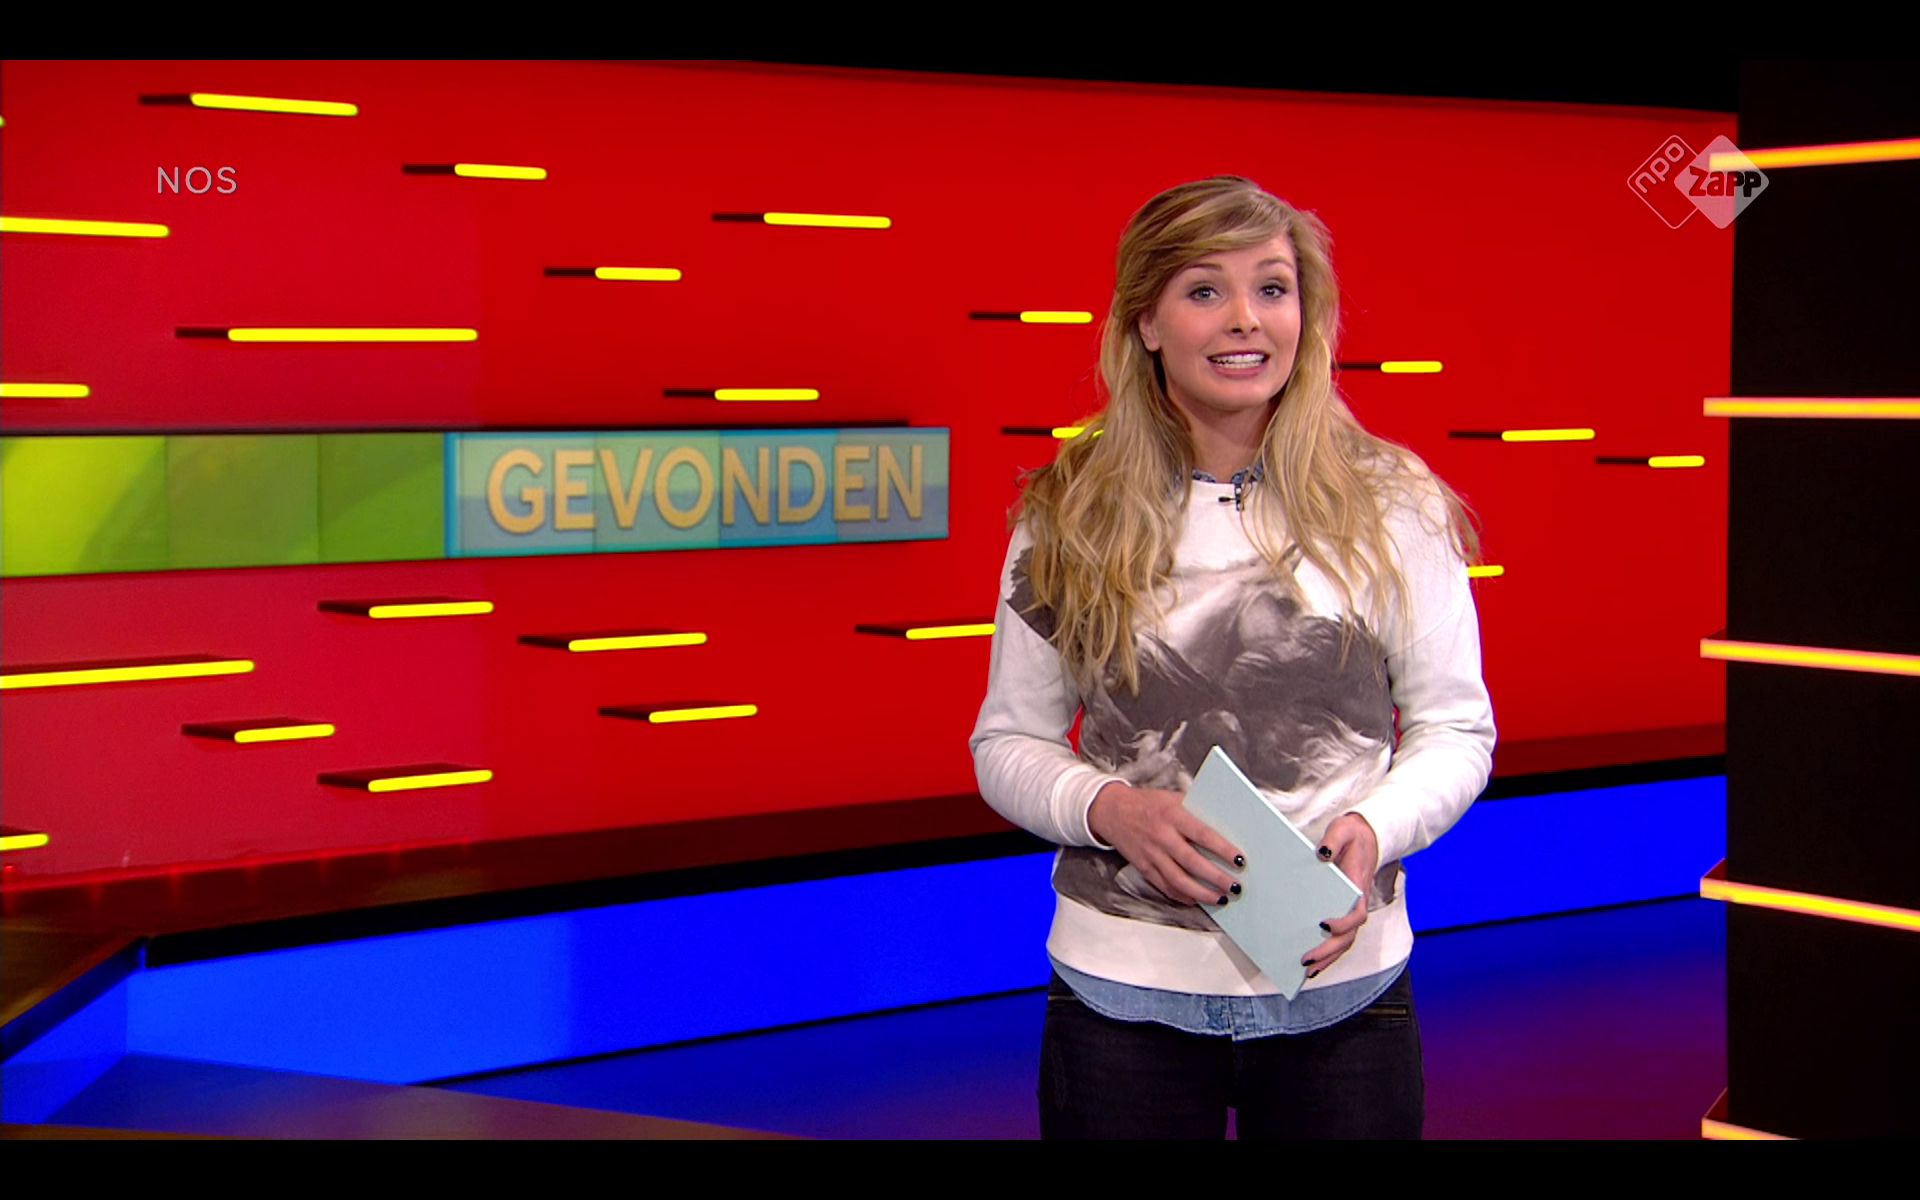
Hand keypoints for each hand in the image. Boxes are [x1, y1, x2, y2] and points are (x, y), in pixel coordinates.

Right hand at [1087, 781, 1243, 906]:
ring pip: (1179, 880)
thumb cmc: (1149, 803)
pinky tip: (1196, 900)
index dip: (1222, 849)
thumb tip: (1227, 829)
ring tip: (1220, 899)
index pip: (1202, 834)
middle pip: (1192, 862)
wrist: (1112, 810)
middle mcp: (1161, 835)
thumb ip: (1196, 813)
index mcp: (1172, 814)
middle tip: (1235, 887)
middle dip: (1216, 877)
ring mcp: (1151, 854)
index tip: (1240, 860)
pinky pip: (1164, 886)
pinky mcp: (1143, 867)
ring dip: (1202, 893)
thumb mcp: (1174, 799)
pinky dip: (1181, 895)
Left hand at [1302, 812, 1378, 978]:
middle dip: (1328, 951)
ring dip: (1327, 958)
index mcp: (1358, 888)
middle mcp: (1357, 904)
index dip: (1343, 923)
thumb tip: (1322, 854)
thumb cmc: (1351, 835)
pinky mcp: (1342, 913)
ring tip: (1305, 971)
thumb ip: (1334, 839)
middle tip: (1305, 960)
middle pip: (1348, 937)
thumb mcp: (1343, 829)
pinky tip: (1311, 963)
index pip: (1357, 914)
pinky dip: (1327, 953)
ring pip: (1343, 943)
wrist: (1365, 836)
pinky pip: (1338, 938)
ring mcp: (1350, 911)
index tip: (1323, 924)